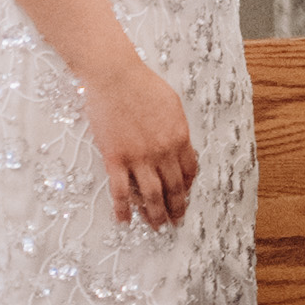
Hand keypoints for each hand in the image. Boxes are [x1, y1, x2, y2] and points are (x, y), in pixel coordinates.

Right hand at [88, 53, 197, 230]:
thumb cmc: (143, 85)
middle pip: (173, 188)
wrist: (115, 77)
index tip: (184, 195)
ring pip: (150, 196)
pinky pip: (120, 191)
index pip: (189, 171)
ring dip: (155, 215)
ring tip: (157, 227)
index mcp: (179, 138)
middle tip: (176, 221)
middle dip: (176, 208)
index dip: (187, 187)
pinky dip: (123, 209)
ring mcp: (138, 158)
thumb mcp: (172, 105)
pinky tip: (124, 221)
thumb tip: (181, 145)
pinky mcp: (115, 159)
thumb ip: (177, 128)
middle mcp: (162, 152)